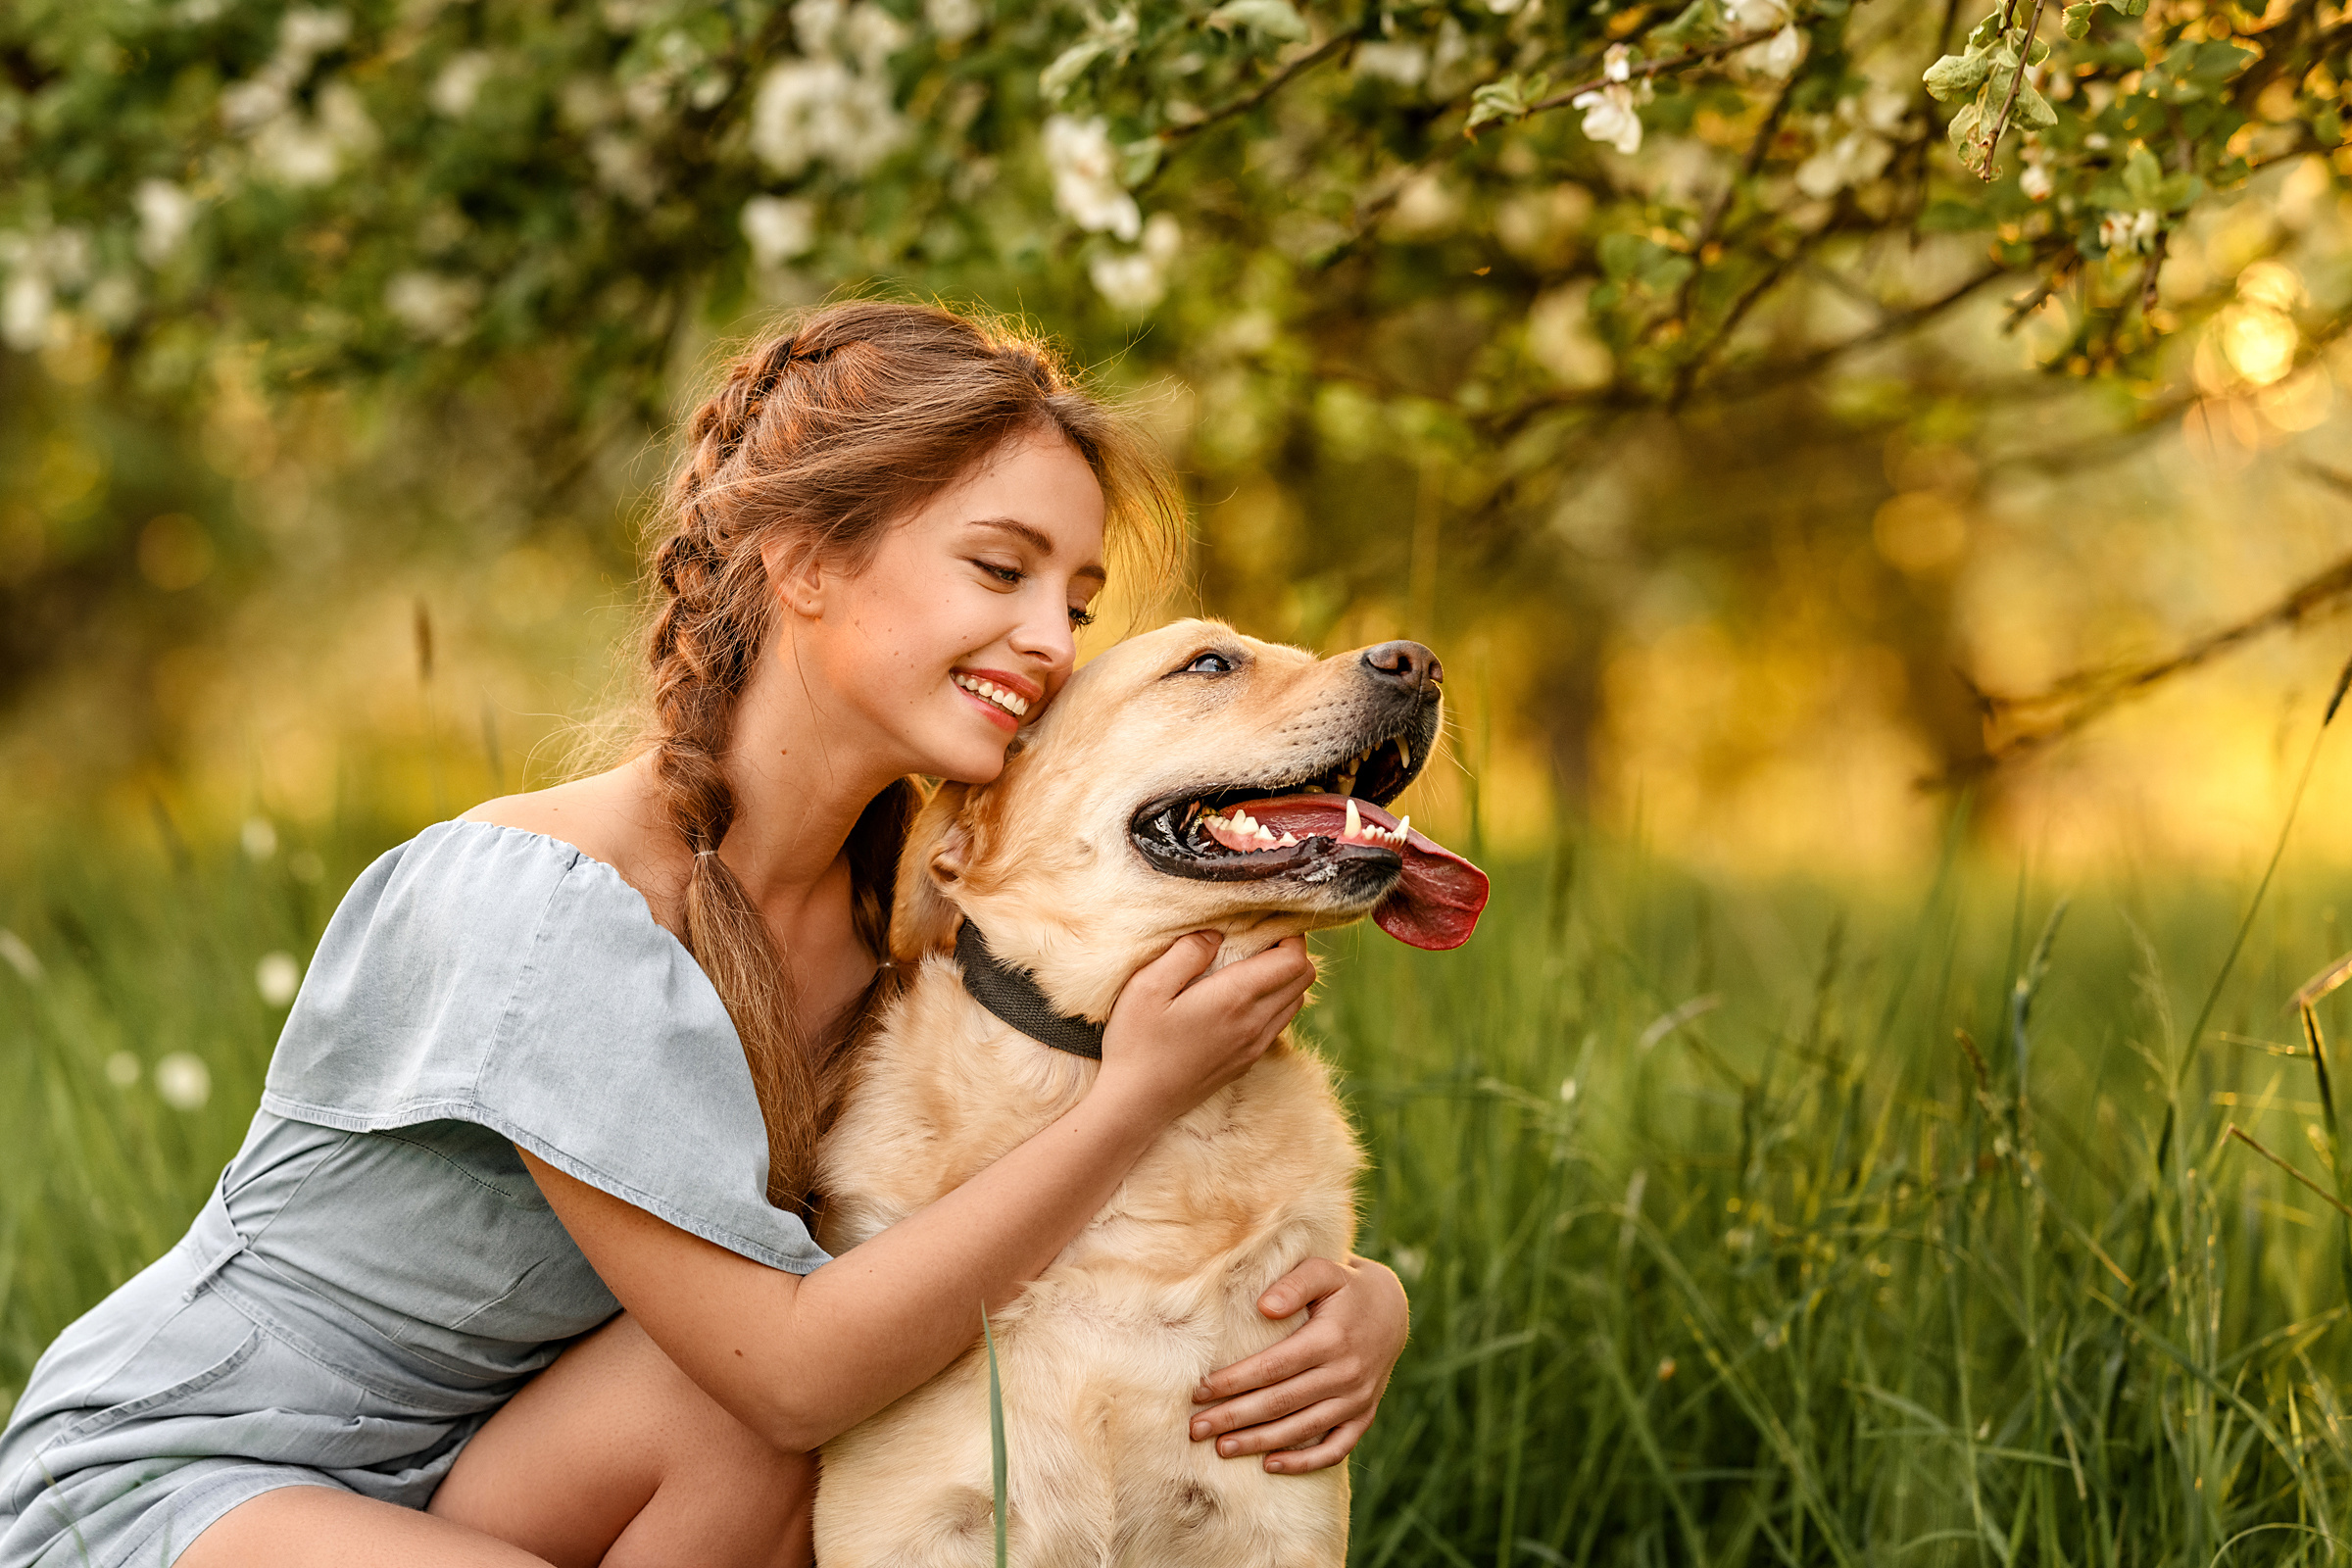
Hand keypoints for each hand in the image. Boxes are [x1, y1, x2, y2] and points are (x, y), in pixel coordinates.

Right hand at [1091, 933, 1314, 1127]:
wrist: (1136, 1104)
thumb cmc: (1137, 1042)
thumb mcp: (1148, 986)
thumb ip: (1186, 953)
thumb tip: (1215, 934)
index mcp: (1235, 998)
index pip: (1294, 961)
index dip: (1289, 936)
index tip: (1264, 923)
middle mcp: (1255, 1023)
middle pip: (1304, 979)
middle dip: (1291, 953)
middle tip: (1259, 940)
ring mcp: (1253, 1046)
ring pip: (1295, 1003)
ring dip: (1284, 980)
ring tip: (1249, 966)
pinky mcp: (1246, 1062)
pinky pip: (1278, 1025)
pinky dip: (1273, 1004)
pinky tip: (1239, 999)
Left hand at [1187, 1255, 1409, 1473]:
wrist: (1392, 1309)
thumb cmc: (1344, 1287)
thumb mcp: (1324, 1271)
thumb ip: (1294, 1284)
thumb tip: (1263, 1307)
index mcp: (1331, 1339)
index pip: (1273, 1367)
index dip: (1234, 1381)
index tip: (1199, 1390)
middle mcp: (1346, 1374)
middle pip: (1281, 1403)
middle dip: (1234, 1417)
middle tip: (1196, 1428)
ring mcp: (1357, 1399)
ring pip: (1302, 1429)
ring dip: (1260, 1442)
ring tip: (1221, 1449)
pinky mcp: (1364, 1414)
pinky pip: (1336, 1448)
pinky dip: (1305, 1461)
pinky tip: (1271, 1465)